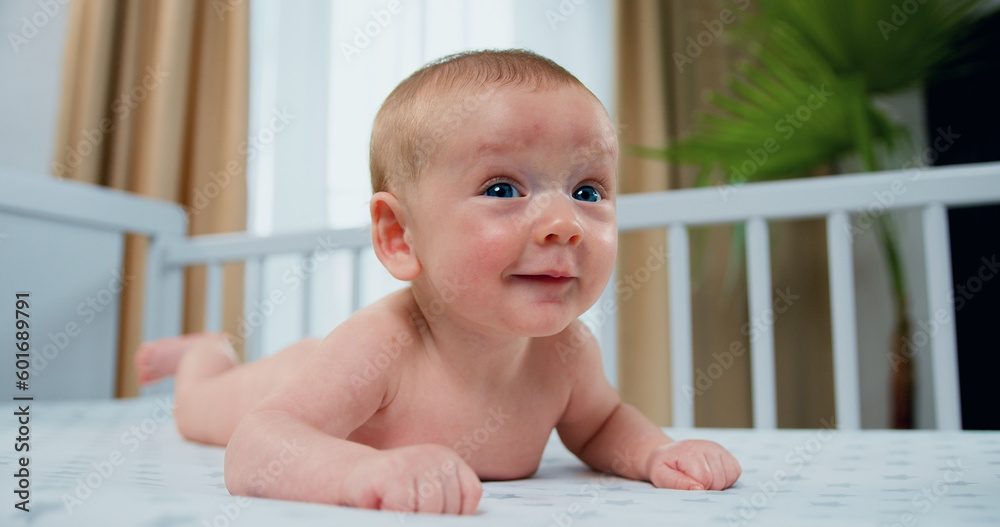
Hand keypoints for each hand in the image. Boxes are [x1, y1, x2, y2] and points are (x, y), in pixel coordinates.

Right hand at [342, 444, 481, 513]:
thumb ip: (442, 506)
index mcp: (447, 460)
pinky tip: (377, 505)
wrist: (333, 474)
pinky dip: (391, 516)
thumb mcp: (419, 497)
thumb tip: (460, 520)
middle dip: (422, 517)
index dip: (446, 515)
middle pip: (449, 510)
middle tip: (398, 508)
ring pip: (430, 514)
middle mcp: (436, 455)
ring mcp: (416, 462)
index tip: (419, 511)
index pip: (468, 499)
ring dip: (406, 517)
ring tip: (388, 507)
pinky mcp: (394, 474)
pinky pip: (405, 514)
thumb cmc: (376, 494)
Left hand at [646, 440, 740, 490]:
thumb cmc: (663, 466)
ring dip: (717, 484)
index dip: (697, 489)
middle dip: (708, 487)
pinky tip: (712, 475)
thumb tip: (697, 488)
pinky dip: (727, 478)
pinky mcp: (724, 452)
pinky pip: (736, 471)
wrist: (667, 454)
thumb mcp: (660, 475)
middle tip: (693, 481)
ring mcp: (717, 449)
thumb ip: (676, 483)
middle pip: (718, 480)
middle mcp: (706, 447)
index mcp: (689, 452)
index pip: (705, 479)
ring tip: (701, 478)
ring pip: (729, 476)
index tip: (686, 484)